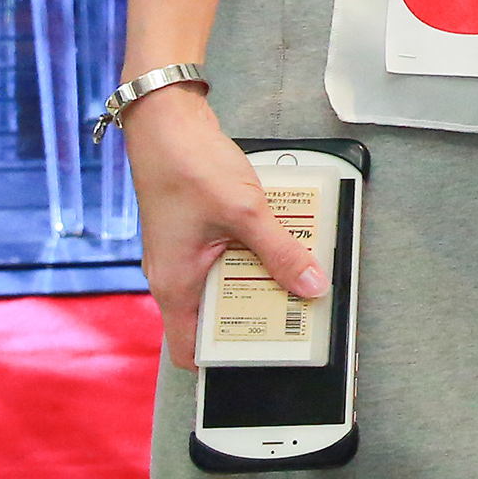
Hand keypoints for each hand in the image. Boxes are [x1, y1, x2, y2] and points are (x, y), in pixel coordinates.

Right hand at [126, 88, 322, 369]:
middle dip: (258, 314)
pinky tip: (280, 239)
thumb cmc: (187, 164)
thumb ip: (281, 252)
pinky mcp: (195, 233)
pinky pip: (227, 257)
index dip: (227, 359)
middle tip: (297, 309)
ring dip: (259, 279)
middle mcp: (174, 277)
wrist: (165, 119)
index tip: (268, 350)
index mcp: (175, 286)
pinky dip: (252, 253)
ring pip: (226, 284)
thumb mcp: (245, 212)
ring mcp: (183, 254)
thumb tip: (312, 286)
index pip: (191, 351)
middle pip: (217, 317)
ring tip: (296, 272)